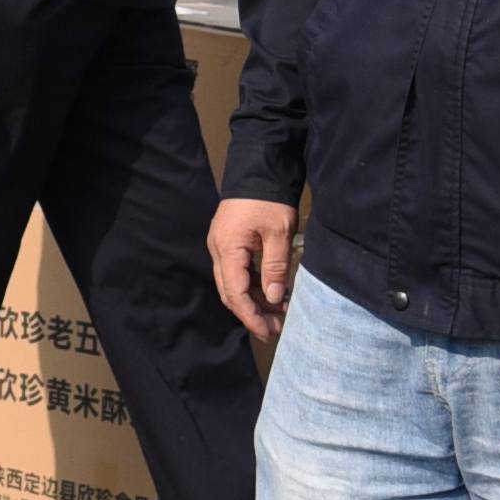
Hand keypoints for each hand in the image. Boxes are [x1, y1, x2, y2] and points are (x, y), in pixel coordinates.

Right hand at [208, 194, 300, 342]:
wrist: (258, 168)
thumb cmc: (268, 198)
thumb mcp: (279, 233)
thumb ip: (275, 267)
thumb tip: (275, 299)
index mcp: (228, 248)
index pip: (236, 293)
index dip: (251, 316)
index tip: (268, 332)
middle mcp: (219, 250)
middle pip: (231, 293)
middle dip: (252, 313)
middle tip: (277, 328)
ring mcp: (222, 247)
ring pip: (234, 284)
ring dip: (255, 301)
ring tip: (280, 312)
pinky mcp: (230, 243)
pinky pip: (238, 272)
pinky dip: (255, 286)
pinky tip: (274, 292)